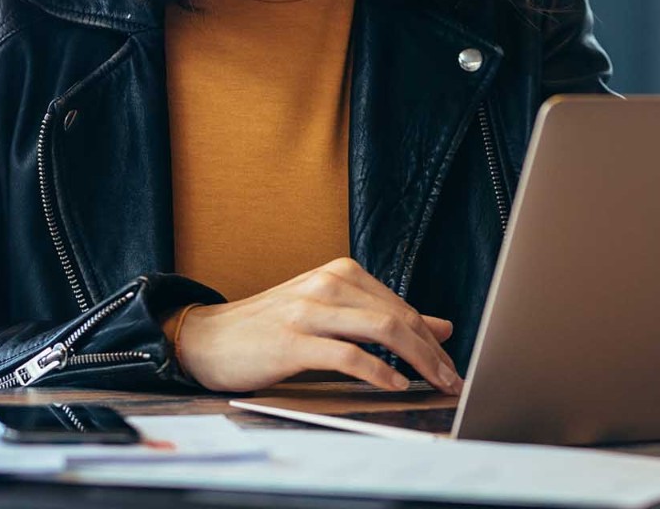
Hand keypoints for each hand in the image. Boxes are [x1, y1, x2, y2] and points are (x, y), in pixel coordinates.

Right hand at [171, 257, 462, 394]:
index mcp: (342, 273)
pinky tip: (394, 384)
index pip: (402, 306)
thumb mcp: (331, 313)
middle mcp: (330, 284)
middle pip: (399, 317)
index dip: (432, 338)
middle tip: (453, 379)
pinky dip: (378, 371)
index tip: (451, 364)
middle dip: (432, 352)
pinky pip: (348, 355)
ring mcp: (310, 310)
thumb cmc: (271, 328)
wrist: (206, 337)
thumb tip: (441, 327)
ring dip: (417, 360)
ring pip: (382, 330)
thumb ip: (382, 317)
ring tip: (434, 383)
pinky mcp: (293, 340)